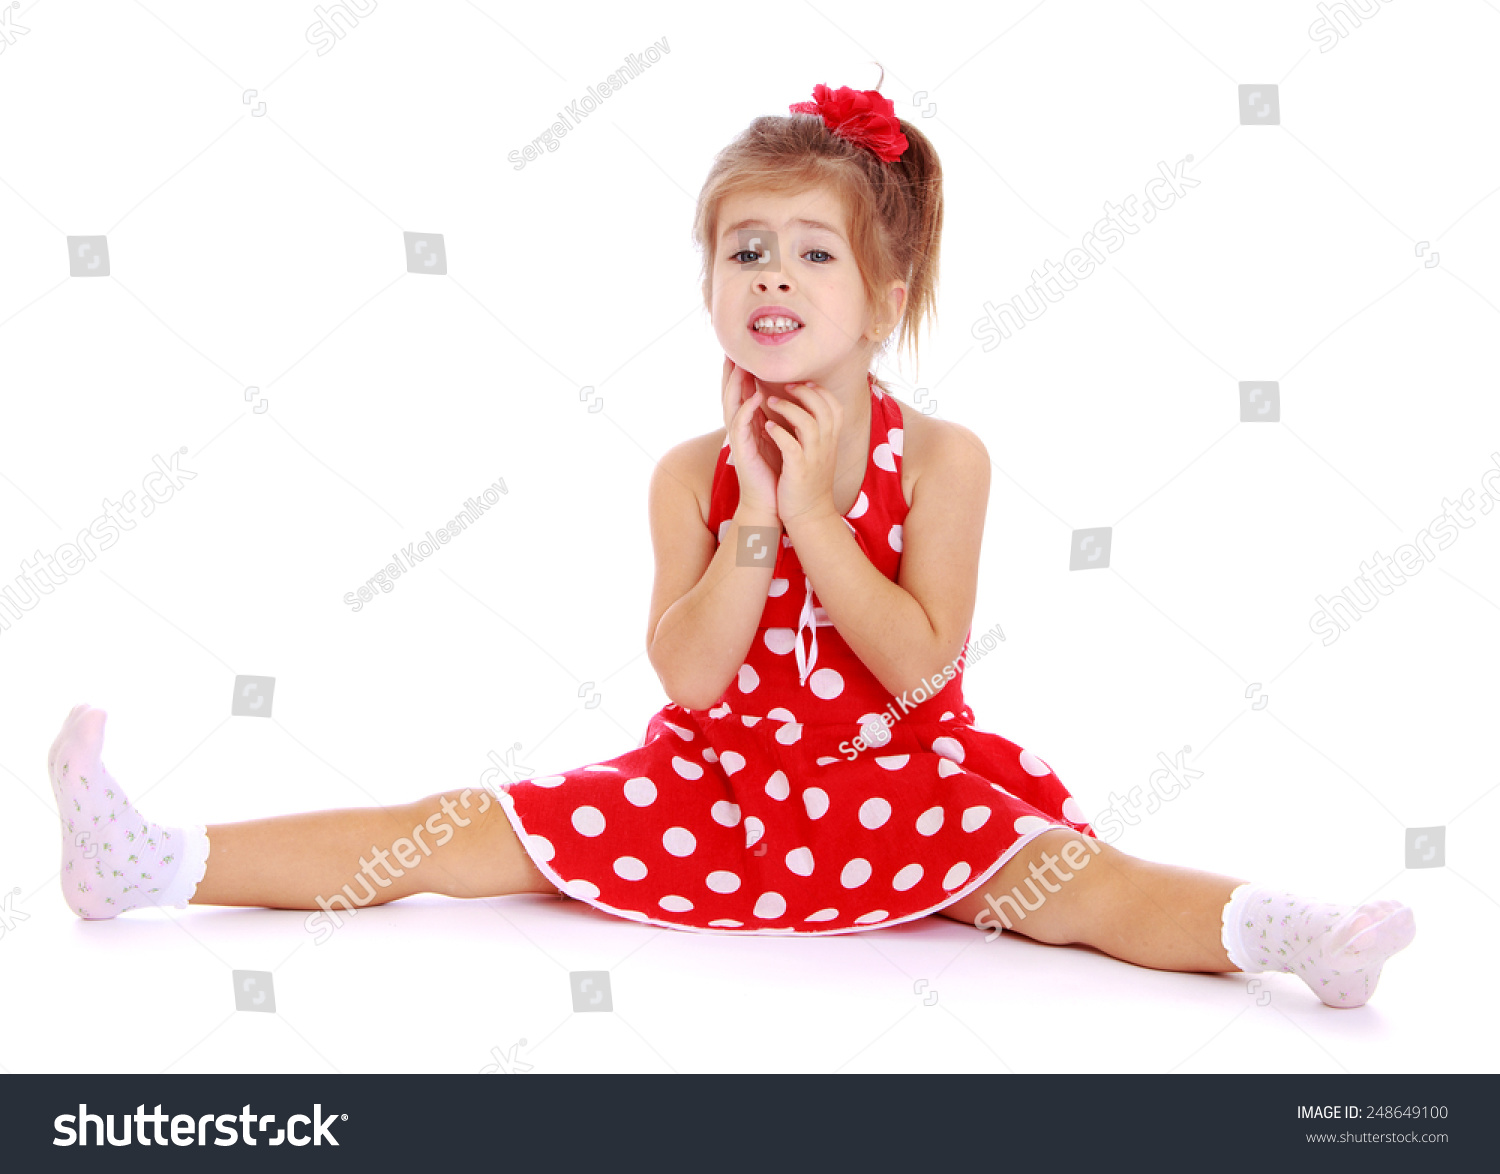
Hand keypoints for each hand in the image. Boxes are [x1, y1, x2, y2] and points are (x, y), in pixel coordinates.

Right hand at [720, 356, 778, 516]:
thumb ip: (771, 417)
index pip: (740, 391)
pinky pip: (742, 426)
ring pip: (732, 406)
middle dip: (730, 371)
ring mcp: (739, 439)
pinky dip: (747, 411)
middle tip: (732, 348)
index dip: (739, 371)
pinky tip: (754, 398)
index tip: (742, 349)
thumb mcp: (774, 437)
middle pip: (730, 394)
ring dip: (735, 385)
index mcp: (748, 423)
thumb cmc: (775, 470)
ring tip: (740, 365)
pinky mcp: (742, 451)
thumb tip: (776, 396)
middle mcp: (739, 428)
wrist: (771, 502)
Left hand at [762, 381, 841, 524]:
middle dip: (803, 392)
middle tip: (784, 387)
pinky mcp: (799, 470)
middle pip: (823, 408)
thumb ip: (816, 432)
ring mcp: (814, 458)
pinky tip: (767, 427)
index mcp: (831, 440)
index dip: (820, 391)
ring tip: (769, 403)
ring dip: (787, 408)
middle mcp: (826, 446)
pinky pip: (791, 446)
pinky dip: (779, 433)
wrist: (809, 514)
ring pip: (808, 422)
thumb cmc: (808, 482)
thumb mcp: (819, 453)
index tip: (802, 383)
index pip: (834, 406)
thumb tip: (807, 410)